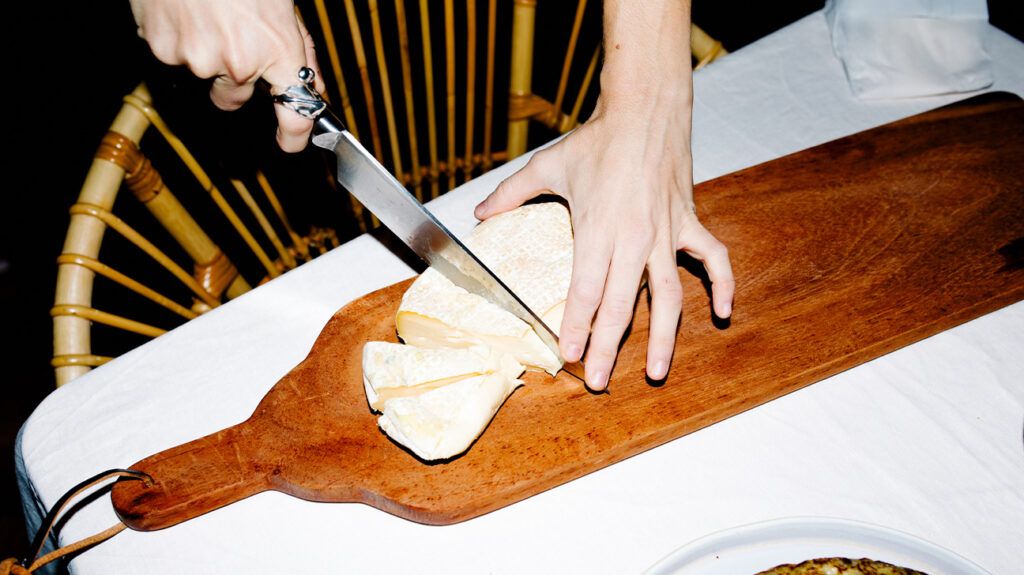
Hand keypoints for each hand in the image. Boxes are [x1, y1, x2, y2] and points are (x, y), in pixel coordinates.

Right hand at [130, 0, 322, 150]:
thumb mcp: (282, 7)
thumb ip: (299, 50)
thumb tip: (312, 84)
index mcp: (275, 49)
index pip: (293, 112)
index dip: (294, 135)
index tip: (292, 143)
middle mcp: (237, 61)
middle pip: (233, 97)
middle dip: (234, 80)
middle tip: (230, 41)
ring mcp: (196, 59)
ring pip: (201, 73)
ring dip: (203, 51)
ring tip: (204, 12)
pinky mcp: (162, 49)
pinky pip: (172, 55)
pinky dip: (176, 37)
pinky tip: (182, 10)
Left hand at [474, 93, 733, 390]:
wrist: (646, 110)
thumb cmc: (598, 139)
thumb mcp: (548, 166)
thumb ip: (511, 194)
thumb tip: (479, 214)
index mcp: (597, 229)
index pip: (586, 291)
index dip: (578, 326)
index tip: (570, 354)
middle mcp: (634, 238)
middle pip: (623, 305)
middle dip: (610, 347)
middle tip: (600, 380)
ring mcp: (667, 233)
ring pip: (669, 296)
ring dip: (666, 338)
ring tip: (658, 372)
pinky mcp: (690, 222)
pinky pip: (712, 259)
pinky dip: (722, 285)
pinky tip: (722, 313)